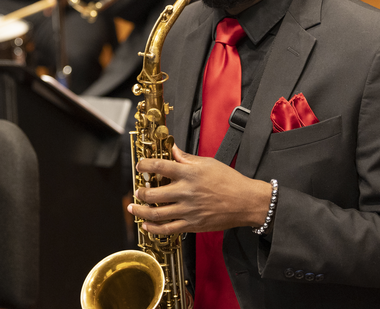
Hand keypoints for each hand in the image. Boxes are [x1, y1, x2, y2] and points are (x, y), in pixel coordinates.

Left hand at [128, 145, 272, 234]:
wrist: (246, 201)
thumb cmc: (229, 181)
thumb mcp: (208, 163)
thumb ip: (186, 158)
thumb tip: (172, 149)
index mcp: (189, 174)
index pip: (159, 166)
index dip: (145, 165)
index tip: (140, 166)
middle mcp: (186, 192)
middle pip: (152, 193)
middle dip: (140, 192)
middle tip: (137, 190)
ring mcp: (188, 210)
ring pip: (156, 214)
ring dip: (140, 211)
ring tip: (133, 207)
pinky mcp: (192, 225)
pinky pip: (167, 229)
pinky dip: (153, 229)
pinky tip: (146, 226)